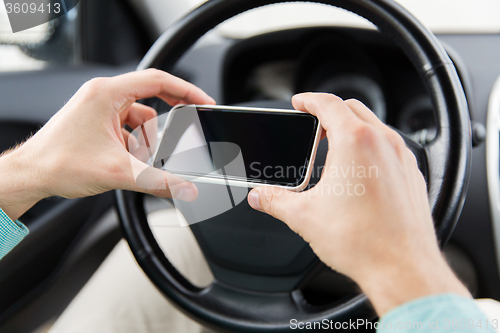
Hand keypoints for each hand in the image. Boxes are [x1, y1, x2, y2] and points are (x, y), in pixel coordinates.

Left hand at [0, 69, 214, 220]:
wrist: (30, 176)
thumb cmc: (58, 163)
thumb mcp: (118, 172)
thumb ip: (158, 181)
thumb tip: (186, 188)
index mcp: (107, 94)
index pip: (157, 80)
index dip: (186, 90)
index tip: (204, 102)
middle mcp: (102, 96)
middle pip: (150, 100)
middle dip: (165, 123)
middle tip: (183, 132)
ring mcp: (99, 109)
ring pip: (139, 119)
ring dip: (145, 142)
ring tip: (135, 161)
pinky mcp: (96, 122)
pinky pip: (127, 129)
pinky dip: (133, 146)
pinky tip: (126, 162)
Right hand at [247, 93, 469, 314]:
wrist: (402, 269)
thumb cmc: (363, 241)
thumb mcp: (305, 217)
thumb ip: (275, 200)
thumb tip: (259, 196)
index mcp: (355, 142)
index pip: (328, 104)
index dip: (309, 99)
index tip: (300, 102)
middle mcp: (383, 143)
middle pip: (353, 109)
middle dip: (330, 112)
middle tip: (312, 126)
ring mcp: (402, 158)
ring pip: (374, 126)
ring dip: (352, 128)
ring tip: (334, 149)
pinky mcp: (412, 175)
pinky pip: (389, 148)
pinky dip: (371, 147)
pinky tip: (359, 172)